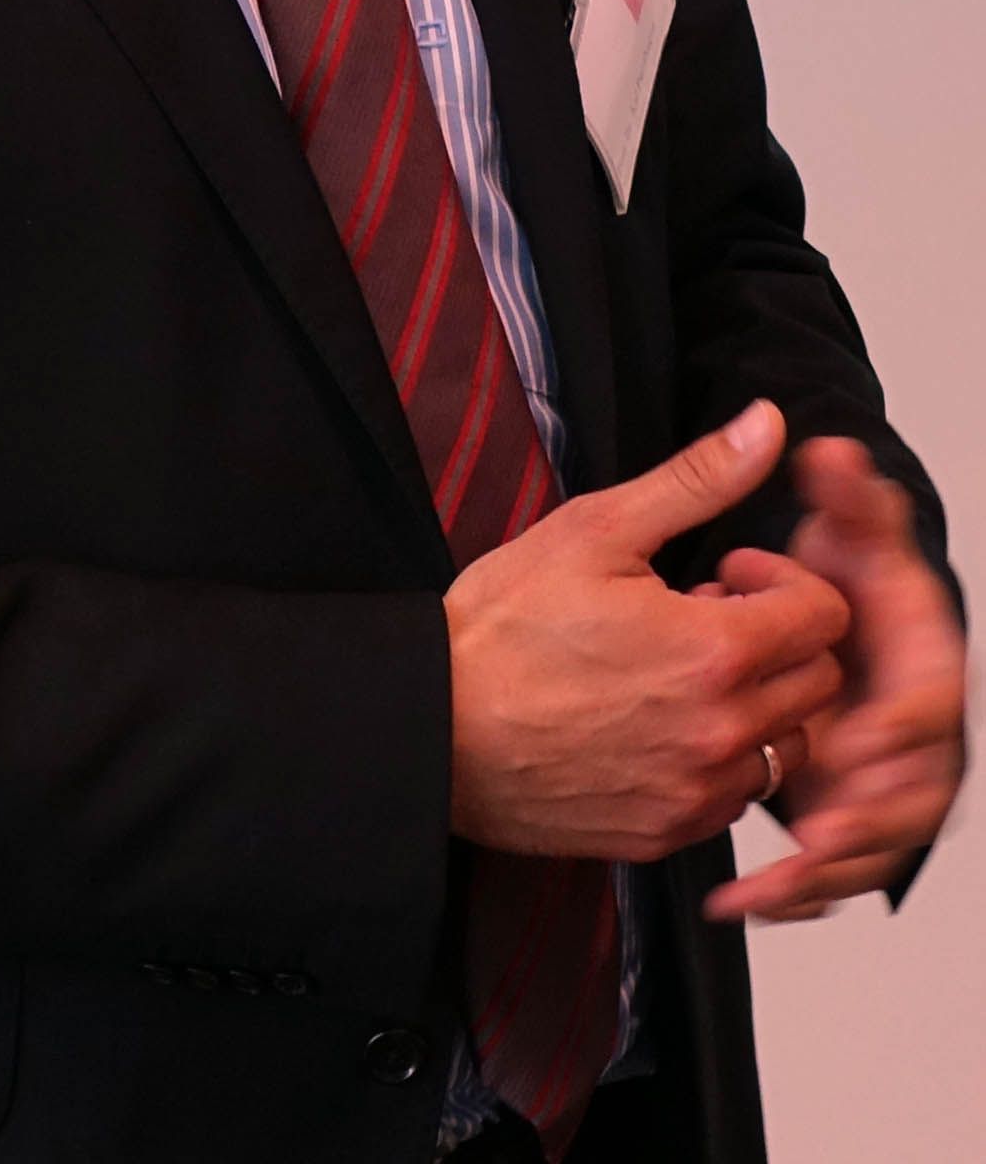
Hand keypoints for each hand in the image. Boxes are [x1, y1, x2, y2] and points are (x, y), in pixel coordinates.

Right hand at [445, 400, 848, 862]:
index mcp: (714, 652)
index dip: (780, 580)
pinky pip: (736, 800)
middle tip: (701, 618)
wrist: (434, 726)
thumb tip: (767, 425)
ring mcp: (696, 794)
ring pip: (786, 747)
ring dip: (757, 706)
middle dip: (776, 640)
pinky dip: (718, 760)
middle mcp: (721, 734)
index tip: (724, 574)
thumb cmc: (503, 629)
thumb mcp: (597, 530)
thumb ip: (698, 479)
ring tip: (681, 676)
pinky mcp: (666, 834)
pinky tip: (658, 725)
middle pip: (819, 682)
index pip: (826, 615)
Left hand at [703, 437, 966, 922]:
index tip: (853, 744)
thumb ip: (847, 493)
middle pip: (912, 795)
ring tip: (767, 886)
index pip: (930, 706)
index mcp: (926, 661)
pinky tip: (742, 903)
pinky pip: (838, 868)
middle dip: (864, 820)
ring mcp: (887, 778)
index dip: (895, 728)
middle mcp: (916, 731)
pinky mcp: (852, 810)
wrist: (835, 609)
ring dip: (825, 873)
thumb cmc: (845, 564)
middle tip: (812, 837)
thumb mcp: (845, 523)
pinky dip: (798, 893)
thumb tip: (832, 446)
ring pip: (873, 846)